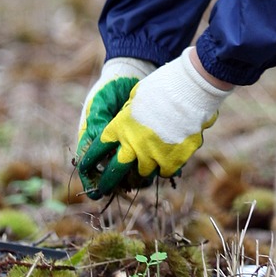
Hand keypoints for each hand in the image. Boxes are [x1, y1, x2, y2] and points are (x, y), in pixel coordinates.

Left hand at [76, 48, 231, 197]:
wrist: (190, 90)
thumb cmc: (163, 86)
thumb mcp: (136, 97)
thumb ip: (128, 115)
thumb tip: (126, 124)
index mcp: (120, 127)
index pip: (98, 149)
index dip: (90, 160)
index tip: (86, 168)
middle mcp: (134, 145)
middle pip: (116, 172)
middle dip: (107, 182)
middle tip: (103, 190)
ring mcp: (154, 155)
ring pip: (144, 173)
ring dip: (144, 169)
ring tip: (147, 165)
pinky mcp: (174, 161)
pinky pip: (166, 172)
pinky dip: (166, 167)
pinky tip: (169, 158)